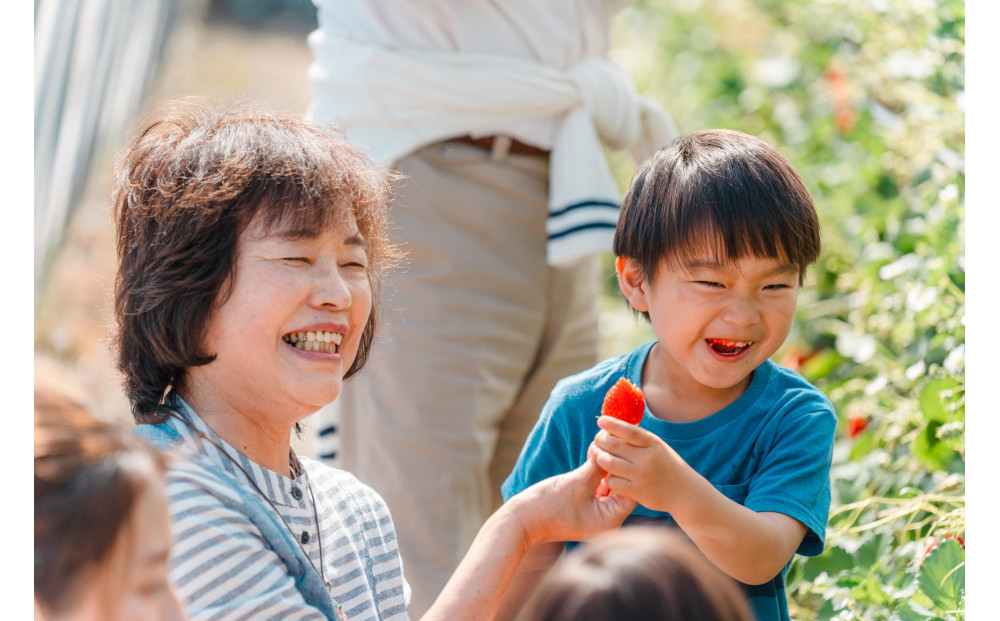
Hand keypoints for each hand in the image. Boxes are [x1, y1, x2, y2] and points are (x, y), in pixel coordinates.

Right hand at [507, 456, 636, 547]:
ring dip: (604, 467)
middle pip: (621, 488)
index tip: (622, 447)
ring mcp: (597, 515)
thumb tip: (615, 447)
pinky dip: (596, 474)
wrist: (522, 520)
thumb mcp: (579, 481)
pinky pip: (598, 489)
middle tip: (610, 443)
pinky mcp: (586, 509)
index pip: (631, 490)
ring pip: (609, 486)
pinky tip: (592, 456)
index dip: (627, 467)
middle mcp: (608, 521)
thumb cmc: (549, 505)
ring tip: (599, 446)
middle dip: (615, 465)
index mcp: (611, 521)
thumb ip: (600, 465)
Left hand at [591, 414, 692, 512]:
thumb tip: (612, 425)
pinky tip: (611, 477)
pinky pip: (613, 482)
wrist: (685, 492)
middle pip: (613, 445)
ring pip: (608, 463)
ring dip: (599, 459)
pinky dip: (608, 479)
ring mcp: (642, 475)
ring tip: (597, 457)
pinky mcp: (637, 492)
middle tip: (596, 442)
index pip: (630, 431)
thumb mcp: (657, 447)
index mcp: (653, 443)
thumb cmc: (665, 465)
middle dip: (599, 441)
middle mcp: (647, 458)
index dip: (613, 424)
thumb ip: (638, 438)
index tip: (600, 421)